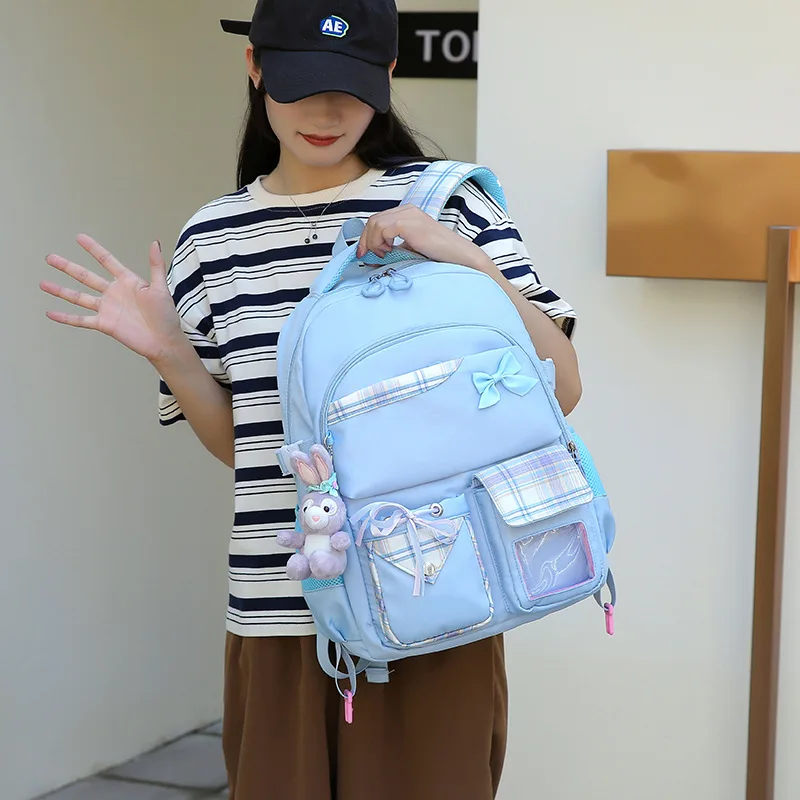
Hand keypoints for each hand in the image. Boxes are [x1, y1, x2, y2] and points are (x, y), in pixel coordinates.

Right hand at [40, 234, 184, 363]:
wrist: (164, 342)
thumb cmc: (166, 315)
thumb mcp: (160, 288)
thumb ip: (156, 266)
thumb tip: (154, 243)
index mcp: (127, 281)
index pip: (106, 261)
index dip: (93, 249)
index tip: (79, 237)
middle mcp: (113, 293)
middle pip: (85, 277)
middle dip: (68, 267)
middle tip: (50, 258)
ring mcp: (107, 308)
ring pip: (79, 297)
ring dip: (61, 291)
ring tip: (43, 283)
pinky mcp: (104, 324)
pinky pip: (81, 320)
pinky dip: (66, 317)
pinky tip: (50, 313)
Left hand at [356, 205, 486, 269]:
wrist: (458, 255)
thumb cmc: (438, 255)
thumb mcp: (411, 249)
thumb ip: (394, 248)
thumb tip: (372, 257)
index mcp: (407, 213)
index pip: (377, 220)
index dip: (366, 237)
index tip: (364, 254)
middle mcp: (407, 209)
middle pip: (373, 220)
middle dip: (365, 240)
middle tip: (367, 257)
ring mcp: (408, 214)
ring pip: (375, 223)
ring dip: (373, 242)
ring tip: (384, 255)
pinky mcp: (408, 223)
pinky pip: (382, 229)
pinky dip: (380, 242)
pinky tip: (389, 252)